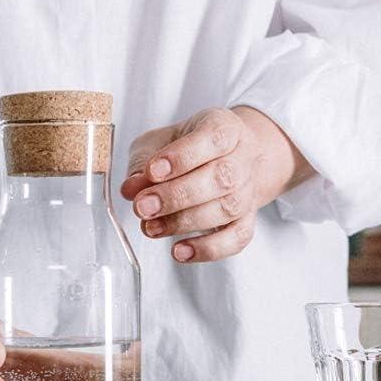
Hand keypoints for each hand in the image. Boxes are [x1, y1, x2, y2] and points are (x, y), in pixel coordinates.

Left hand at [121, 106, 312, 262]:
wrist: (231, 158)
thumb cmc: (191, 147)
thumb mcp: (161, 140)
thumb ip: (144, 161)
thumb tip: (131, 188)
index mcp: (224, 128)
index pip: (212, 138)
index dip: (182, 157)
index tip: (152, 171)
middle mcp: (243, 158)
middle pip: (221, 178)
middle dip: (178, 195)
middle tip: (143, 207)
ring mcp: (248, 191)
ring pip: (228, 209)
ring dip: (185, 222)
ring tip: (151, 228)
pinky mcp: (248, 220)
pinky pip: (237, 238)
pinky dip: (209, 249)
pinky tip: (180, 252)